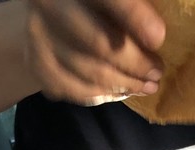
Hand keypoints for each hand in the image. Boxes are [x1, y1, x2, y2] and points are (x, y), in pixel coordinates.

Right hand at [24, 0, 165, 103]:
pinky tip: (121, 92)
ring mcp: (39, 36)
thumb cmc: (92, 6)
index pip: (108, 0)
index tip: (158, 39)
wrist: (46, 14)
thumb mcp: (109, 2)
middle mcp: (49, 5)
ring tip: (147, 86)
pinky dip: (102, 95)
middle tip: (157, 73)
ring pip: (90, 72)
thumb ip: (129, 9)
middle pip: (99, 44)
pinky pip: (75, 89)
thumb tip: (156, 35)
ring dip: (124, 84)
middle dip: (136, 64)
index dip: (134, 18)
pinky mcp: (37, 64)